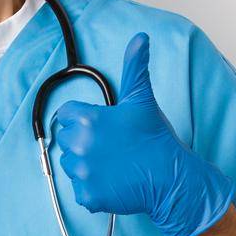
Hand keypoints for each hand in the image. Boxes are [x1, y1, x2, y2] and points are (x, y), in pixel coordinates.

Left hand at [52, 32, 233, 235]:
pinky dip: (93, 189)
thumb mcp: (142, 99)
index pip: (65, 115)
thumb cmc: (156, 138)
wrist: (171, 177)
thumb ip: (134, 67)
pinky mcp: (88, 196)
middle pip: (66, 140)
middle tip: (111, 146)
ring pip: (71, 165)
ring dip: (86, 165)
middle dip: (83, 142)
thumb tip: (140, 39)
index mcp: (86, 120)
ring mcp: (82, 173)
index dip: (81, 119)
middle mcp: (79, 145)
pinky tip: (113, 182)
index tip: (99, 126)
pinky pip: (81, 191)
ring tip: (114, 163)